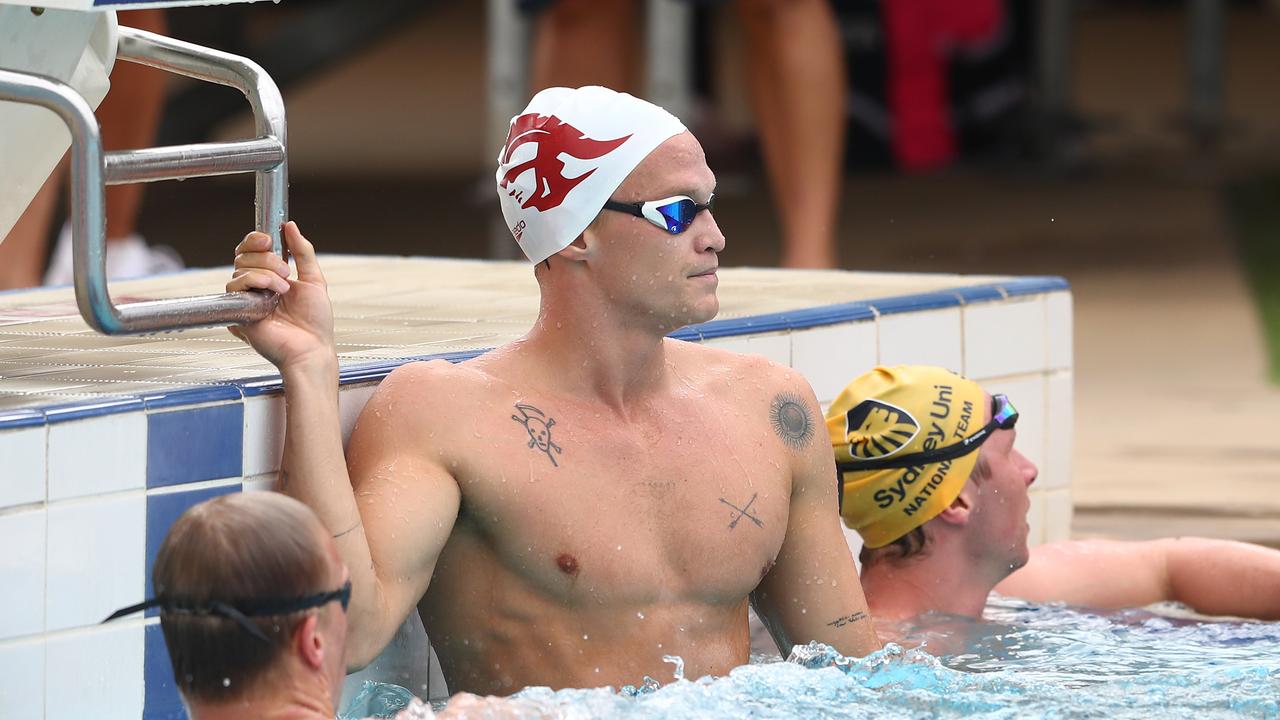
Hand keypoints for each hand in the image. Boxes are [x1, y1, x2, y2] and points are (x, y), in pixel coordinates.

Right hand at [226, 221, 334, 369]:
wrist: (312, 348)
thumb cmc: (315, 323)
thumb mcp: (314, 280)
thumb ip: (303, 252)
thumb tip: (290, 226)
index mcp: (272, 278)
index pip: (252, 251)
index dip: (256, 240)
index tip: (270, 238)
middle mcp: (256, 287)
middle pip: (244, 256)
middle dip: (267, 258)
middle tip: (286, 273)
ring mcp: (246, 299)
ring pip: (240, 269)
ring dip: (266, 273)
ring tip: (283, 290)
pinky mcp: (238, 311)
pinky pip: (235, 286)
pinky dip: (255, 282)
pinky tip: (271, 295)